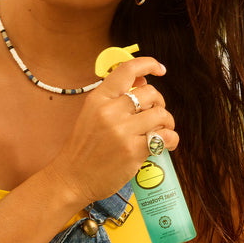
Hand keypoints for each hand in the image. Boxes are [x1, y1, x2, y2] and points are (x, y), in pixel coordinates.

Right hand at [51, 56, 178, 204]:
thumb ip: (116, 97)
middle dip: (160, 103)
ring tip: (162, 131)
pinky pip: (165, 137)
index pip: (127, 69)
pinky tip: (167, 144)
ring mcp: (122, 131)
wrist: (72, 178)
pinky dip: (171, 140)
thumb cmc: (84, 148)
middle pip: (151, 93)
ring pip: (161, 114)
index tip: (160, 69)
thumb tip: (144, 81)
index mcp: (98, 98)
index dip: (148, 64)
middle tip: (156, 116)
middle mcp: (110, 111)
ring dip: (168, 122)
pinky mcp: (133, 150)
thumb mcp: (92, 115)